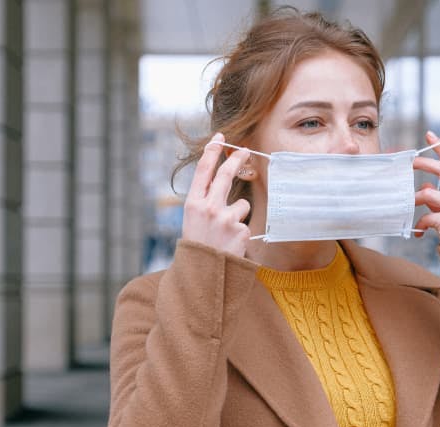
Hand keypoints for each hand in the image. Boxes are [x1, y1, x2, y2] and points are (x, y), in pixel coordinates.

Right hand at [181, 133, 251, 256]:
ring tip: (225, 234)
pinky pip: (246, 224)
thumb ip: (205, 201)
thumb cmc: (198, 246)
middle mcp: (208, 208)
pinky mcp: (240, 231)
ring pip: (242, 205)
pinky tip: (231, 245)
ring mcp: (225, 219)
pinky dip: (241, 234)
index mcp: (192, 204)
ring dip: (238, 216)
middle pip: (226, 176)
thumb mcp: (193, 221)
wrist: (202, 276)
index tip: (220, 138)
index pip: (203, 171)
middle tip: (245, 149)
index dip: (212, 152)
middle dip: (237, 159)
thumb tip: (223, 179)